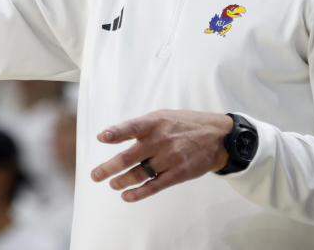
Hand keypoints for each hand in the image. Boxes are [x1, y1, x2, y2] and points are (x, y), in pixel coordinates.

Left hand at [90, 109, 233, 201]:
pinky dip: (140, 192)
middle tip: (95, 175)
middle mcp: (161, 140)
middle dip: (110, 167)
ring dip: (122, 181)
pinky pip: (155, 185)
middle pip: (130, 156)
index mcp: (155, 122)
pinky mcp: (179, 173)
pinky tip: (127, 195)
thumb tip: (113, 136)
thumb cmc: (183, 124)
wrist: (218, 137)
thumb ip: (140, 126)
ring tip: (112, 184)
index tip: (101, 138)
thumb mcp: (163, 116)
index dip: (116, 132)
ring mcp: (170, 157)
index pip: (132, 127)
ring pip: (140, 173)